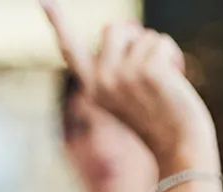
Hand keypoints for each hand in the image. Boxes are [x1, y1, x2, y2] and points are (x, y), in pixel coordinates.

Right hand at [45, 2, 214, 171]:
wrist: (180, 147)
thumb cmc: (160, 119)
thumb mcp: (130, 93)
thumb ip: (121, 65)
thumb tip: (129, 29)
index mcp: (93, 88)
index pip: (70, 51)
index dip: (57, 23)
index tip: (43, 0)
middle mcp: (102, 81)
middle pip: (113, 28)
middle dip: (135, 38)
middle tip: (149, 66)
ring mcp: (124, 76)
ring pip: (142, 35)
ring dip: (158, 51)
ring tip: (164, 82)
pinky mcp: (148, 71)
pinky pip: (161, 43)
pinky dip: (172, 55)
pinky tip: (175, 80)